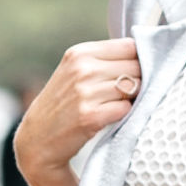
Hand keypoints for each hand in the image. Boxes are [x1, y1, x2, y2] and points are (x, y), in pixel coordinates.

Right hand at [17, 41, 142, 185]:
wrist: (38, 139)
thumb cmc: (63, 104)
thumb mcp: (75, 72)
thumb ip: (105, 60)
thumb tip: (147, 55)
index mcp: (80, 53)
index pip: (130, 46)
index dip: (139, 60)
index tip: (135, 72)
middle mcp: (82, 69)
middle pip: (136, 67)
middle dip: (139, 80)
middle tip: (127, 93)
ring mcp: (86, 93)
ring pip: (134, 87)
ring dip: (133, 99)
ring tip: (116, 105)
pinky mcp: (91, 116)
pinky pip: (126, 109)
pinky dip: (124, 114)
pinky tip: (110, 118)